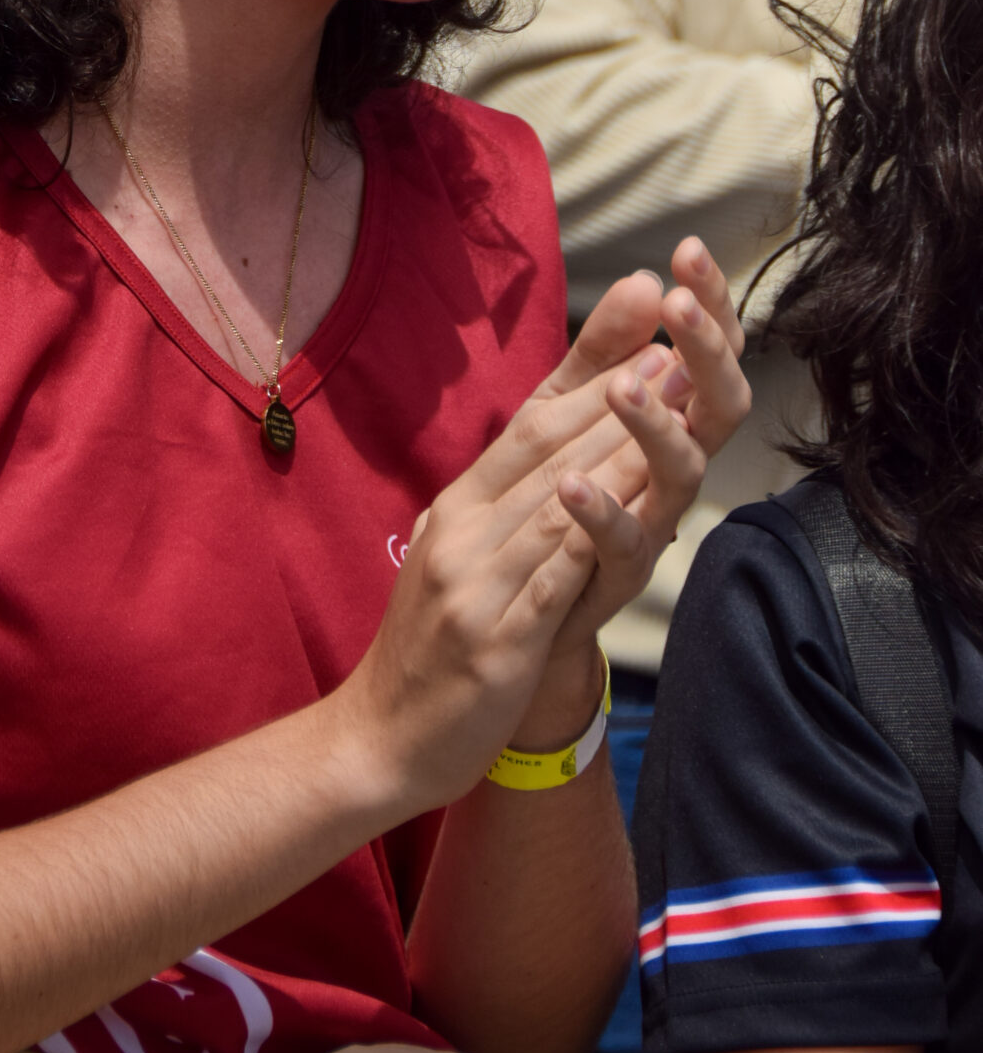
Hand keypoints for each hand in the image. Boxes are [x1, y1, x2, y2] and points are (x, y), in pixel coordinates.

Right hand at [331, 301, 690, 817]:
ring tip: (673, 403)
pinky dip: (591, 538)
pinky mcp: (494, 641)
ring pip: (557, 501)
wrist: (377, 739)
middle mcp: (464, 531)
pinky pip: (551, 580)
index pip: (531, 422)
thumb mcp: (456, 556)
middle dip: (617, 390)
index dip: (588, 366)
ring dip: (619, 446)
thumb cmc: (428, 649)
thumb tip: (558, 449)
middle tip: (675, 338)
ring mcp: (476, 583)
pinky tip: (633, 507)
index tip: (637, 313)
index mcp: (458, 507)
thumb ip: (502, 503)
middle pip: (549, 448)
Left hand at [538, 238, 748, 673]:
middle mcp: (676, 469)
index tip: (688, 251)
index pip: (705, 352)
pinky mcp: (618, 575)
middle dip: (707, 351)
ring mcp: (655, 522)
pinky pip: (624, 543)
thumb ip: (602, 349)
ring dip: (658, 426)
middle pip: (721, 404)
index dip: (708, 303)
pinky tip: (571, 484)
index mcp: (671, 419)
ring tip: (625, 386)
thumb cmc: (556, 494)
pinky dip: (602, 512)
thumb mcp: (565, 408)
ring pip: (684, 472)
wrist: (523, 607)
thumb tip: (644, 278)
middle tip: (680, 305)